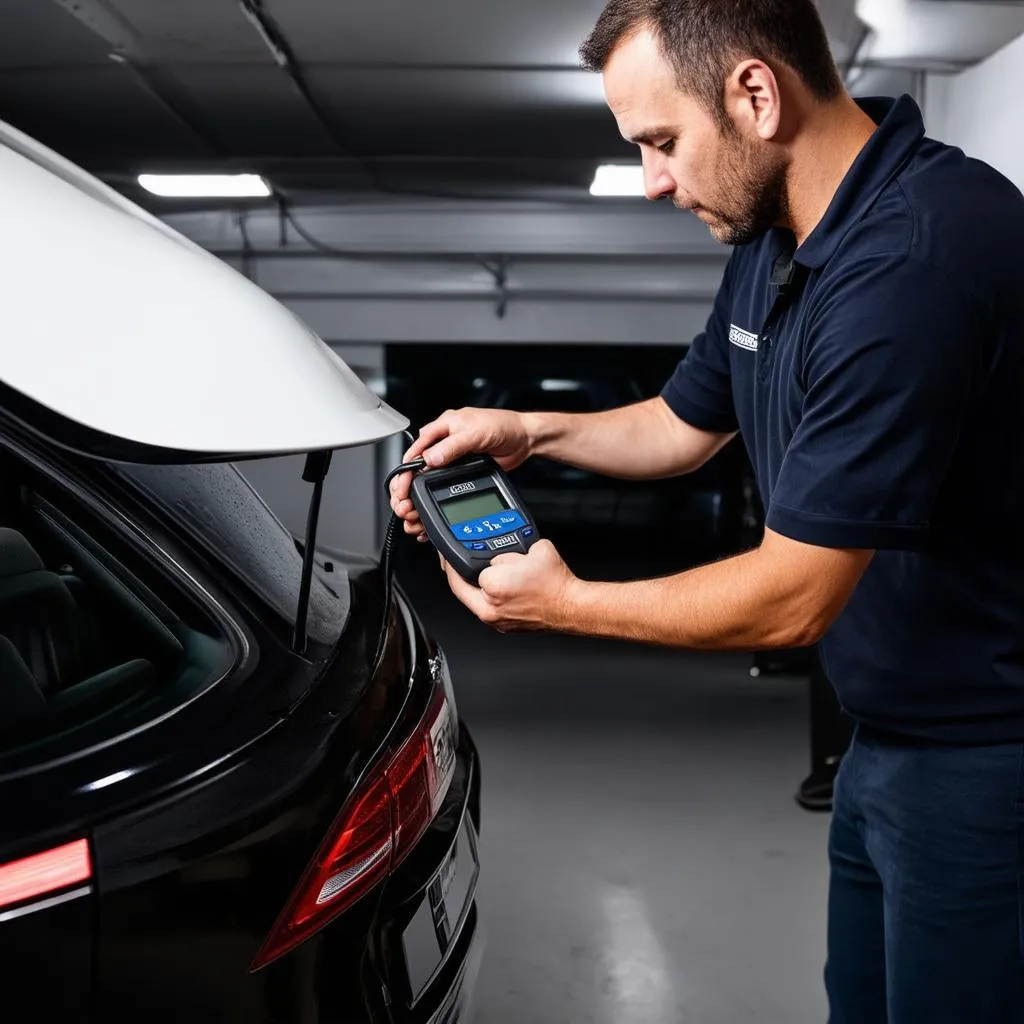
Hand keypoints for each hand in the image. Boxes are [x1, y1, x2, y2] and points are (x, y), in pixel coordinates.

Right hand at [389, 407, 532, 540]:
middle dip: (408, 485)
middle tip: (404, 502)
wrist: (524, 439)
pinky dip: (434, 497)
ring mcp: (452, 457)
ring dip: (419, 494)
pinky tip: (428, 508)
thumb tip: (430, 458)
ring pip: (428, 477)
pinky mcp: (461, 471)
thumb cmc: (503, 426)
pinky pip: (443, 484)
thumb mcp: (475, 433)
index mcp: (444, 427)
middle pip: (418, 465)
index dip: (407, 468)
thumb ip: (452, 446)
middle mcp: (445, 442)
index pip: (417, 448)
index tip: (402, 485)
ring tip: (413, 510)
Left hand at [440, 539, 578, 632]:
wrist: (571, 606)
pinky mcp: (503, 626)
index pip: (467, 568)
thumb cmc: (556, 583)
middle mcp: (490, 608)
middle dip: (456, 573)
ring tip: (475, 572)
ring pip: (472, 600)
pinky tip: (494, 586)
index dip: (460, 556)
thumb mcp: (533, 548)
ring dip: (471, 587)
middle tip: (451, 561)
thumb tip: (500, 553)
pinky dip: (485, 597)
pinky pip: (485, 608)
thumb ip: (510, 548)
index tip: (448, 551)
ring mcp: (495, 620)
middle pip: (461, 588)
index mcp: (494, 586)